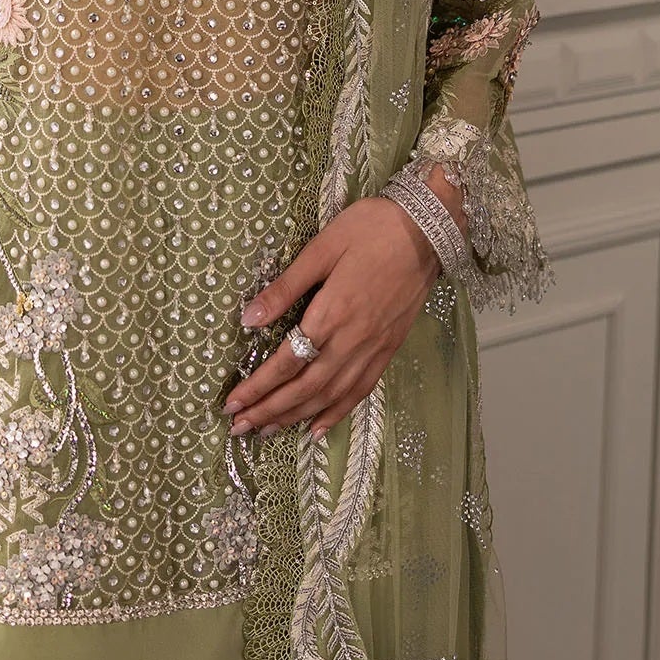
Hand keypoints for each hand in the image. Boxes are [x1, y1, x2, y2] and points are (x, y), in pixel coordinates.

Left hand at [223, 168, 461, 440]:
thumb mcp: (322, 247)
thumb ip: (286, 287)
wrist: (427, 228)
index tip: (232, 403)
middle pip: (305, 388)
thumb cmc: (370, 229)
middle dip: (269, 410)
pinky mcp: (389, 349)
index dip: (258, 387)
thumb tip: (247, 318)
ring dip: (296, 416)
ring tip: (267, 431)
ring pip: (330, 395)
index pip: (287, 362)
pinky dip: (337, 412)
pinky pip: (360, 389)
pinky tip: (318, 427)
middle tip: (239, 427)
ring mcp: (374, 348)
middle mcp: (353, 340)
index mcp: (332, 313)